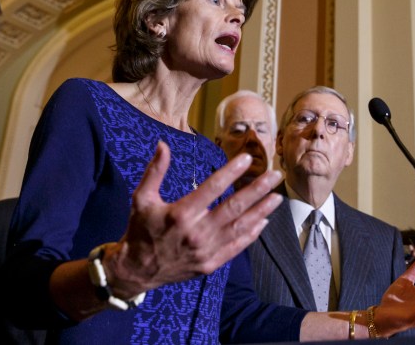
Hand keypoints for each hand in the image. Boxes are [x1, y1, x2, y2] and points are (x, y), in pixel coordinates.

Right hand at [106, 141, 282, 296]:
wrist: (137, 270)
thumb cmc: (140, 230)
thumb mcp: (142, 198)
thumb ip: (155, 171)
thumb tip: (163, 144)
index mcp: (181, 213)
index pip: (213, 187)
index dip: (232, 172)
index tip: (247, 159)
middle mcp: (197, 232)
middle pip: (234, 207)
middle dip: (257, 190)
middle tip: (275, 176)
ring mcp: (206, 250)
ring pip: (240, 227)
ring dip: (261, 211)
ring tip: (277, 197)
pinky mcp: (210, 264)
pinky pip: (236, 247)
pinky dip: (251, 234)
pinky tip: (263, 221)